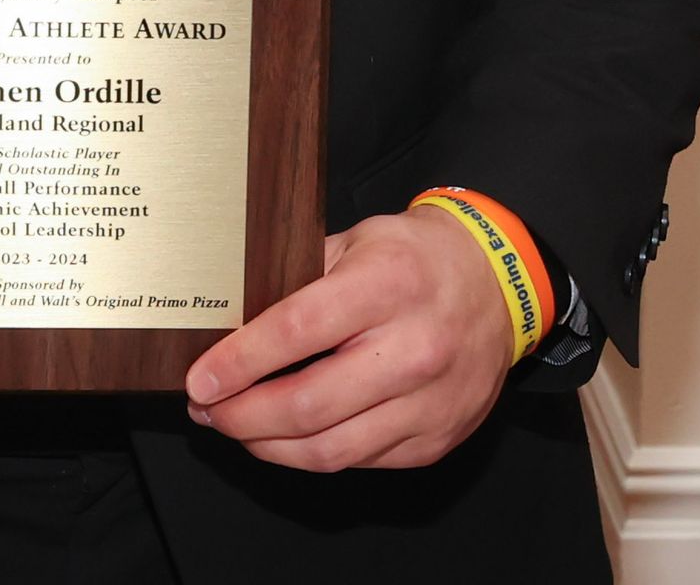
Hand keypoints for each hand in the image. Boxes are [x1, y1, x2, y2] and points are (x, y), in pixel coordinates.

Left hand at [182, 204, 511, 470]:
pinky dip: (314, 454)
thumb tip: (235, 318)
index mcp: (387, 286)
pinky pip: (360, 460)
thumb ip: (302, 276)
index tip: (201, 379)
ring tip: (238, 428)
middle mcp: (412, 349)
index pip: (297, 330)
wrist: (498, 284)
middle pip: (308, 405)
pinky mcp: (435, 438)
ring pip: (330, 449)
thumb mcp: (358, 240)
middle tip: (208, 409)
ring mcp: (428, 402)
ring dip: (269, 446)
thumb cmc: (419, 258)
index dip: (239, 361)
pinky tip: (288, 437)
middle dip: (242, 416)